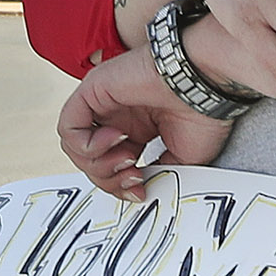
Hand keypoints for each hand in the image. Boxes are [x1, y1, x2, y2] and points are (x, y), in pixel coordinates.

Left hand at [58, 49, 230, 201]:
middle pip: (89, 161)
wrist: (206, 85)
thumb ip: (154, 173)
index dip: (120, 185)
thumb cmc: (203, 113)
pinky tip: (116, 139)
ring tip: (128, 157)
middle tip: (134, 176)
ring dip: (99, 164)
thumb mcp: (181, 158)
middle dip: (109, 179)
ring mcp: (102, 103)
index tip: (140, 190)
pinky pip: (68, 127)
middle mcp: (116, 116)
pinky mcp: (92, 90)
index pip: (108, 166)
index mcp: (134, 130)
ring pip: (75, 147)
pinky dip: (87, 144)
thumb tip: (139, 190)